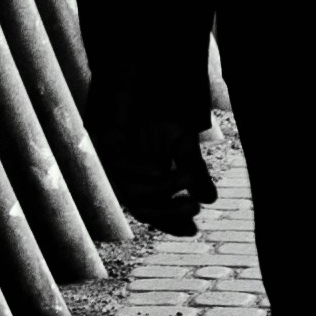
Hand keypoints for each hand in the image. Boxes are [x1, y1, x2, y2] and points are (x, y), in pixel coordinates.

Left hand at [92, 110, 216, 236]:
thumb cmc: (160, 116)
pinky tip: (158, 169)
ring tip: (188, 175)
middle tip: (195, 208)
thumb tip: (211, 199)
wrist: (141, 85)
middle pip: (142, 210)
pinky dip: (140, 173)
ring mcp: (113, 164)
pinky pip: (120, 170)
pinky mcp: (104, 147)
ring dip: (163, 188)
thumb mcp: (183, 146)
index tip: (193, 229)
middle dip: (168, 213)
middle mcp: (127, 178)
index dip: (172, 223)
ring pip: (133, 193)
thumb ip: (194, 171)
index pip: (155, 212)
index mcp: (143, 181)